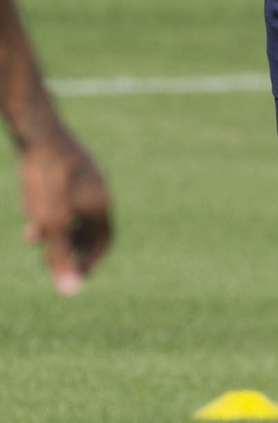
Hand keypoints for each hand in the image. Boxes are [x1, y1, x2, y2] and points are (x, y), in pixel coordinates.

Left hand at [19, 129, 112, 294]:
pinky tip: (28, 204)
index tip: (72, 273)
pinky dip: (49, 207)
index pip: (105, 240)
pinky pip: (64, 192)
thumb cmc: (47, 178)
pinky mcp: (67, 162)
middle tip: (50, 258)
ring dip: (54, 227)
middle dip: (68, 246)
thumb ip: (61, 257)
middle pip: (89, 226)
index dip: (90, 260)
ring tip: (32, 235)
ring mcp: (84, 173)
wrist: (38, 130)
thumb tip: (70, 292)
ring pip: (73, 210)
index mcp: (101, 203)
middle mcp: (98, 188)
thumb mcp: (51, 223)